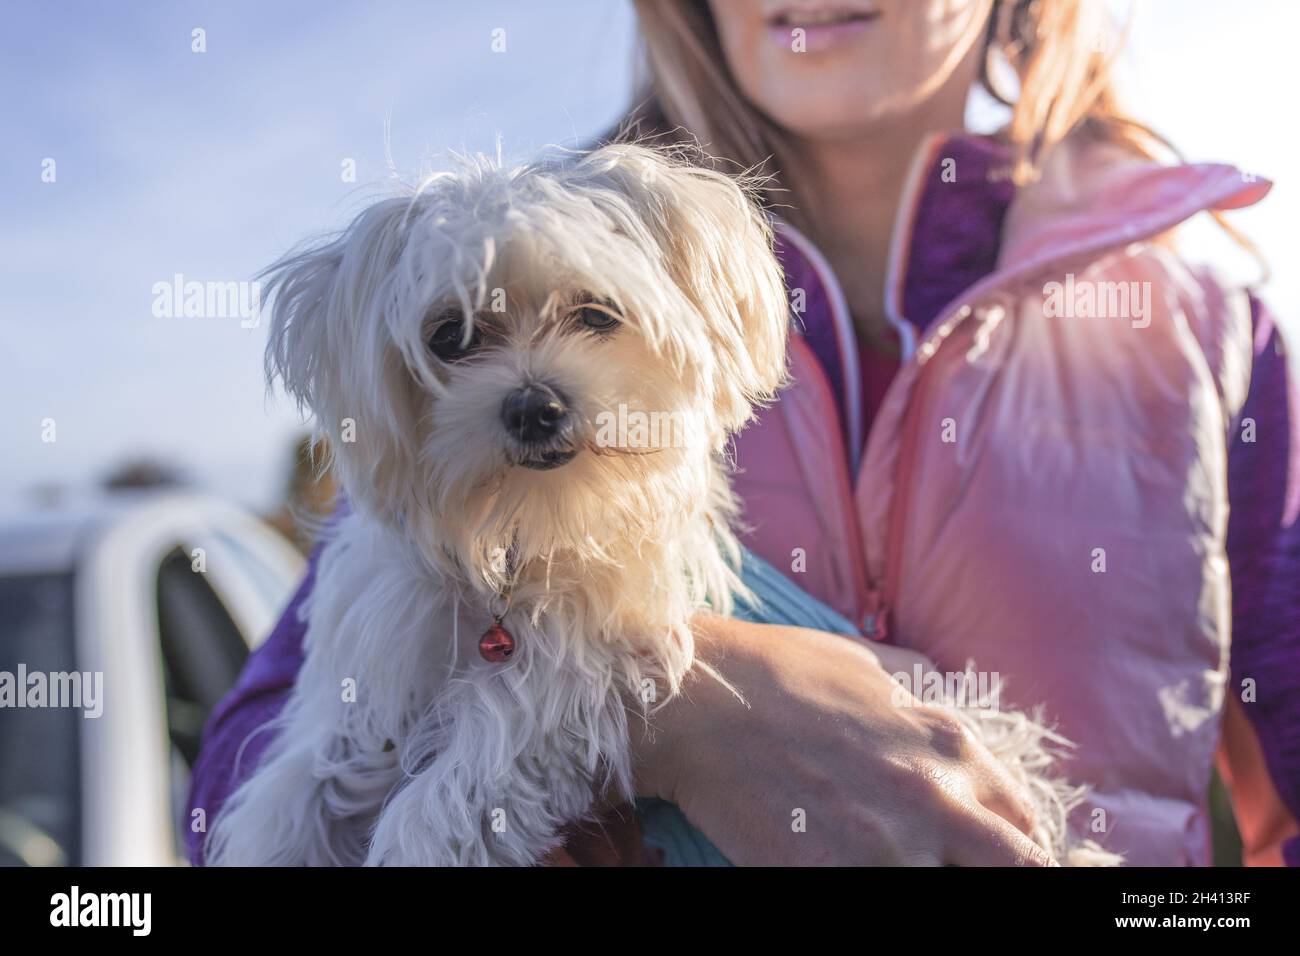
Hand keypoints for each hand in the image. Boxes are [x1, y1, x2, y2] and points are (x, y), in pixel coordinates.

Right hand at [632, 615, 1053, 865]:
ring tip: (884, 861)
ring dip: (932, 879)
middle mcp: (938, 802)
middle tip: (949, 866)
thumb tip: (944, 692)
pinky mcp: (838, 879)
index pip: (1024, 825)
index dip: (1010, 846)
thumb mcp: (866, 663)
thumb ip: (918, 689)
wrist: (702, 704)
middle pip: (1018, 871)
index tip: (982, 852)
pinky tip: (841, 867)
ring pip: (953, 891)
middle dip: (992, 873)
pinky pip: (888, 904)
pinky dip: (873, 887)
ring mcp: (892, 851)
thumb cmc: (776, 673)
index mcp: (949, 747)